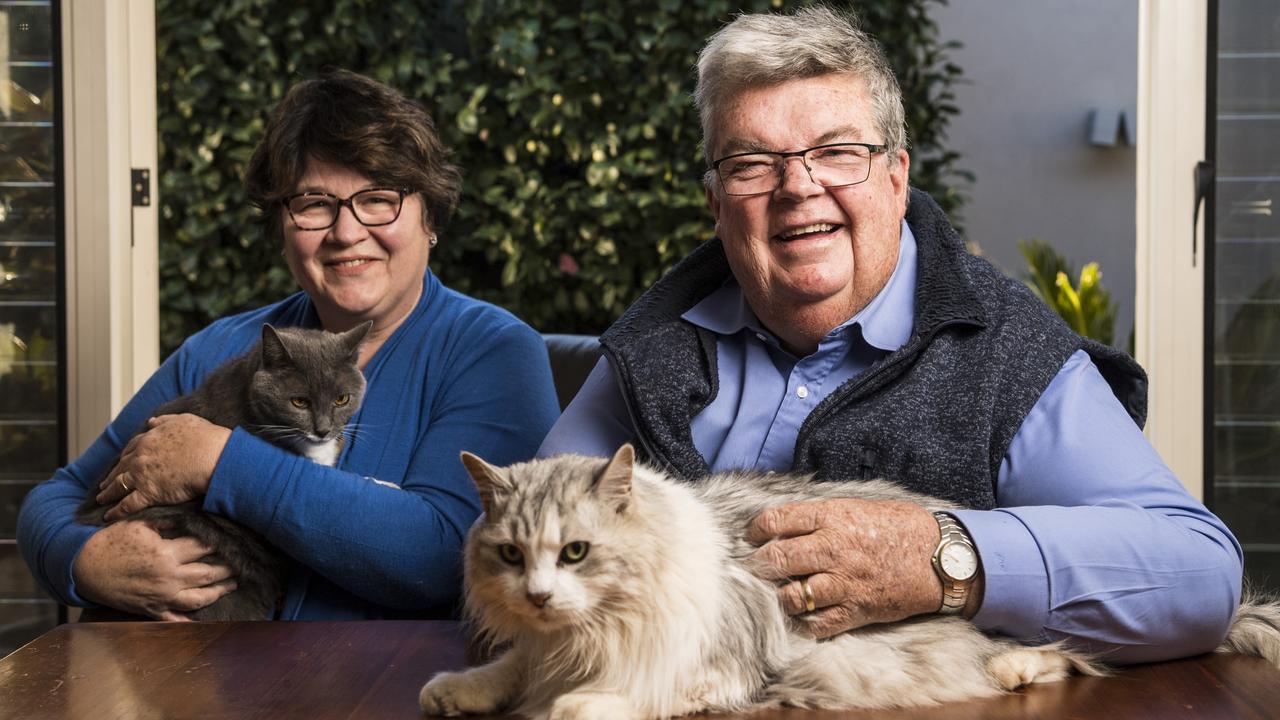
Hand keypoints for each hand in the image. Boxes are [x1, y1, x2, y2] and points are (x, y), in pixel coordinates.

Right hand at [72, 520, 236, 620]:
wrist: (83, 567)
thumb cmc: (110, 542)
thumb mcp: (139, 525)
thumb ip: (167, 521)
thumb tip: (189, 515)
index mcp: (166, 554)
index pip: (202, 547)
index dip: (219, 542)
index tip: (233, 537)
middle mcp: (168, 578)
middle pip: (207, 574)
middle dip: (227, 568)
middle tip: (242, 564)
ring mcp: (161, 597)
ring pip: (198, 598)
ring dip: (218, 592)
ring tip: (232, 585)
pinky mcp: (151, 609)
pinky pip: (175, 619)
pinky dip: (191, 621)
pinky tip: (206, 620)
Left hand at [96, 413, 230, 521]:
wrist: (214, 457)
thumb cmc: (205, 438)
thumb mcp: (184, 420)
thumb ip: (164, 421)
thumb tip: (151, 420)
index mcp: (149, 440)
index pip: (131, 448)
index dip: (125, 456)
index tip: (121, 462)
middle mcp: (140, 457)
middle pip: (120, 467)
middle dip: (111, 476)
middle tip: (105, 483)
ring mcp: (141, 476)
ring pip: (118, 485)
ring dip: (108, 493)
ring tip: (102, 499)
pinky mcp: (148, 493)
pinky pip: (127, 505)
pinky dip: (116, 511)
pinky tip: (109, 516)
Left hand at [746, 498, 942, 638]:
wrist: (940, 556)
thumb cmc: (901, 527)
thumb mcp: (859, 507)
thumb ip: (823, 516)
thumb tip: (788, 523)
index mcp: (832, 517)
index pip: (777, 520)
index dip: (756, 529)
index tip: (753, 536)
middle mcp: (833, 549)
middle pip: (777, 558)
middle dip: (758, 565)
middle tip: (754, 568)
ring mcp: (844, 582)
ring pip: (792, 595)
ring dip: (780, 596)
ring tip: (779, 592)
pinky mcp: (857, 610)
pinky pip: (818, 624)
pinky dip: (804, 623)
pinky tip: (801, 616)